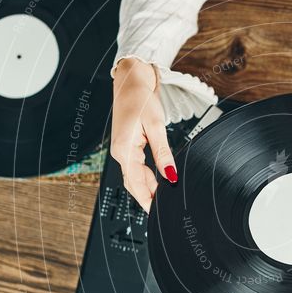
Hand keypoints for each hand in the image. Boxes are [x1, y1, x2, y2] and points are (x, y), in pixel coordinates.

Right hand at [111, 58, 177, 211]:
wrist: (131, 80)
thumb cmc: (139, 98)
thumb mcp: (155, 126)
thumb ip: (163, 153)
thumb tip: (170, 174)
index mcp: (124, 149)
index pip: (135, 184)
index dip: (147, 200)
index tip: (157, 213)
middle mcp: (120, 152)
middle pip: (134, 183)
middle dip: (148, 197)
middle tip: (164, 208)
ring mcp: (123, 148)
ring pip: (135, 176)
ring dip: (148, 187)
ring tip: (164, 197)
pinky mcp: (129, 144)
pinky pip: (136, 166)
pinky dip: (146, 176)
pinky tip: (158, 180)